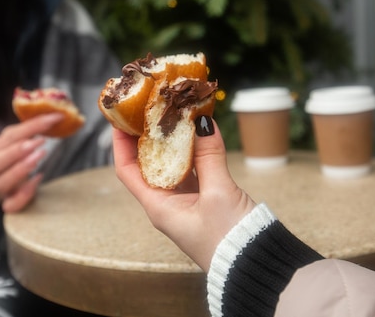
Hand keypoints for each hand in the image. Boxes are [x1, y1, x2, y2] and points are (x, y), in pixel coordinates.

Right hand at [0, 113, 62, 212]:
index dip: (31, 126)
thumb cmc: (14, 164)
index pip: (7, 137)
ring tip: (39, 156)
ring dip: (20, 169)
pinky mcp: (7, 206)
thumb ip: (27, 132)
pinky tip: (38, 180)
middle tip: (40, 141)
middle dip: (16, 151)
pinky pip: (11, 205)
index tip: (53, 118)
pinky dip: (24, 194)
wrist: (12, 191)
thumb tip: (52, 115)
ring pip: (1, 183)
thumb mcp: (16, 145)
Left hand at [113, 116, 256, 271]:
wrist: (255, 265)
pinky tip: (199, 134)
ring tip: (174, 114)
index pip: (127, 170)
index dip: (121, 143)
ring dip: (173, 141)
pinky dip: (193, 151)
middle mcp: (167, 204)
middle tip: (151, 108)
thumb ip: (209, 156)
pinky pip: (192, 171)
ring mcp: (185, 203)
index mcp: (159, 206)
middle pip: (148, 164)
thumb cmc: (230, 238)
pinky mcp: (204, 201)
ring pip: (171, 165)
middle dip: (148, 136)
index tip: (120, 118)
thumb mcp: (218, 193)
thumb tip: (201, 122)